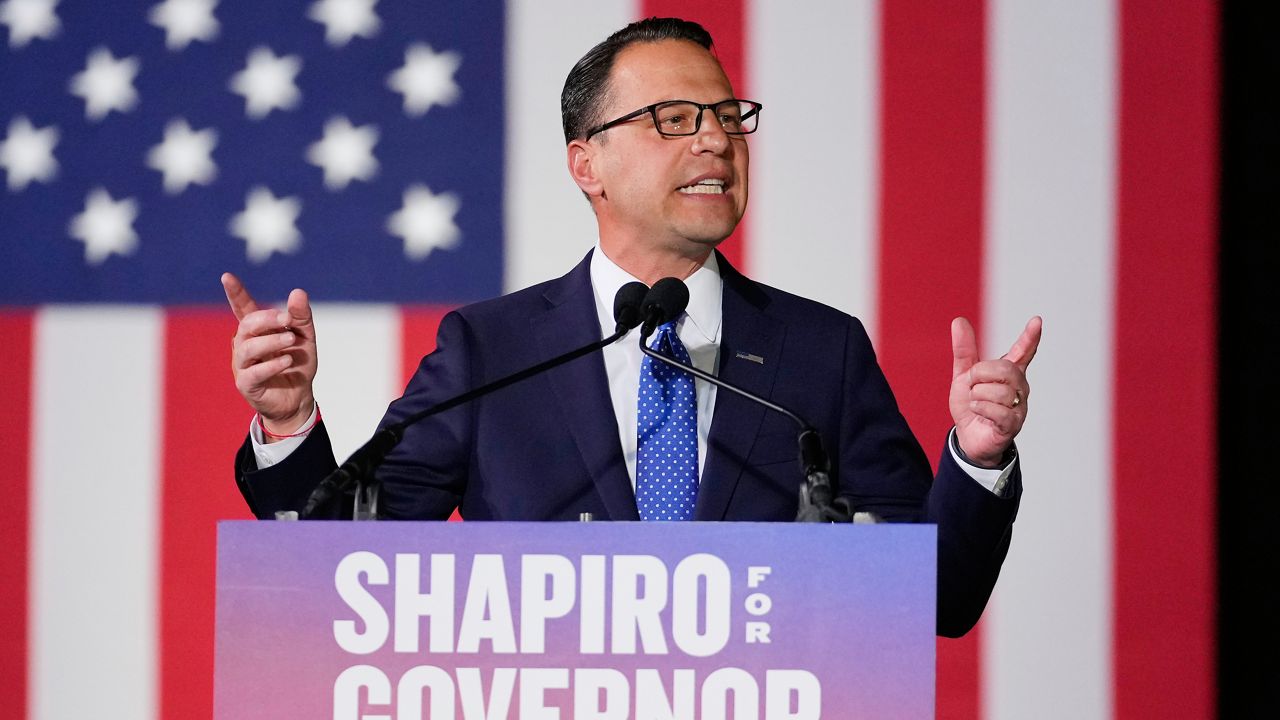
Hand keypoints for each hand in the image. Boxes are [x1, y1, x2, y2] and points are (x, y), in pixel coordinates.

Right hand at [222, 272, 317, 437]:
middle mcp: (245, 345)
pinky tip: (286, 361)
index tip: (227, 277)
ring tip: (290, 340)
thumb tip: (298, 292)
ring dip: (271, 341)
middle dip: (267, 319)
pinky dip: (271, 365)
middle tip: (288, 321)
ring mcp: (243, 365)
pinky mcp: (246, 384)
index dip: (235, 293)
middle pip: (247, 325)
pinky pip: (253, 373)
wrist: (299, 398)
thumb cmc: (297, 364)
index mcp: (257, 331)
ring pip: (248, 348)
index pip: (243, 308)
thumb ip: (300, 316)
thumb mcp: (304, 337)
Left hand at [949, 315, 1041, 466]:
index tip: (1037, 321)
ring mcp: (1019, 406)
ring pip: (998, 391)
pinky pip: (998, 411)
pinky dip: (980, 408)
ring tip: (975, 403)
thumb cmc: (971, 405)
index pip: (1023, 351)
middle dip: (980, 374)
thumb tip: (959, 320)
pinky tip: (977, 411)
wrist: (967, 437)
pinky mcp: (1013, 424)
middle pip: (1005, 369)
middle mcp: (1019, 387)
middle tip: (971, 384)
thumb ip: (964, 350)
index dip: (1030, 337)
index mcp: (1009, 372)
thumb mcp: (963, 375)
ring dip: (977, 396)